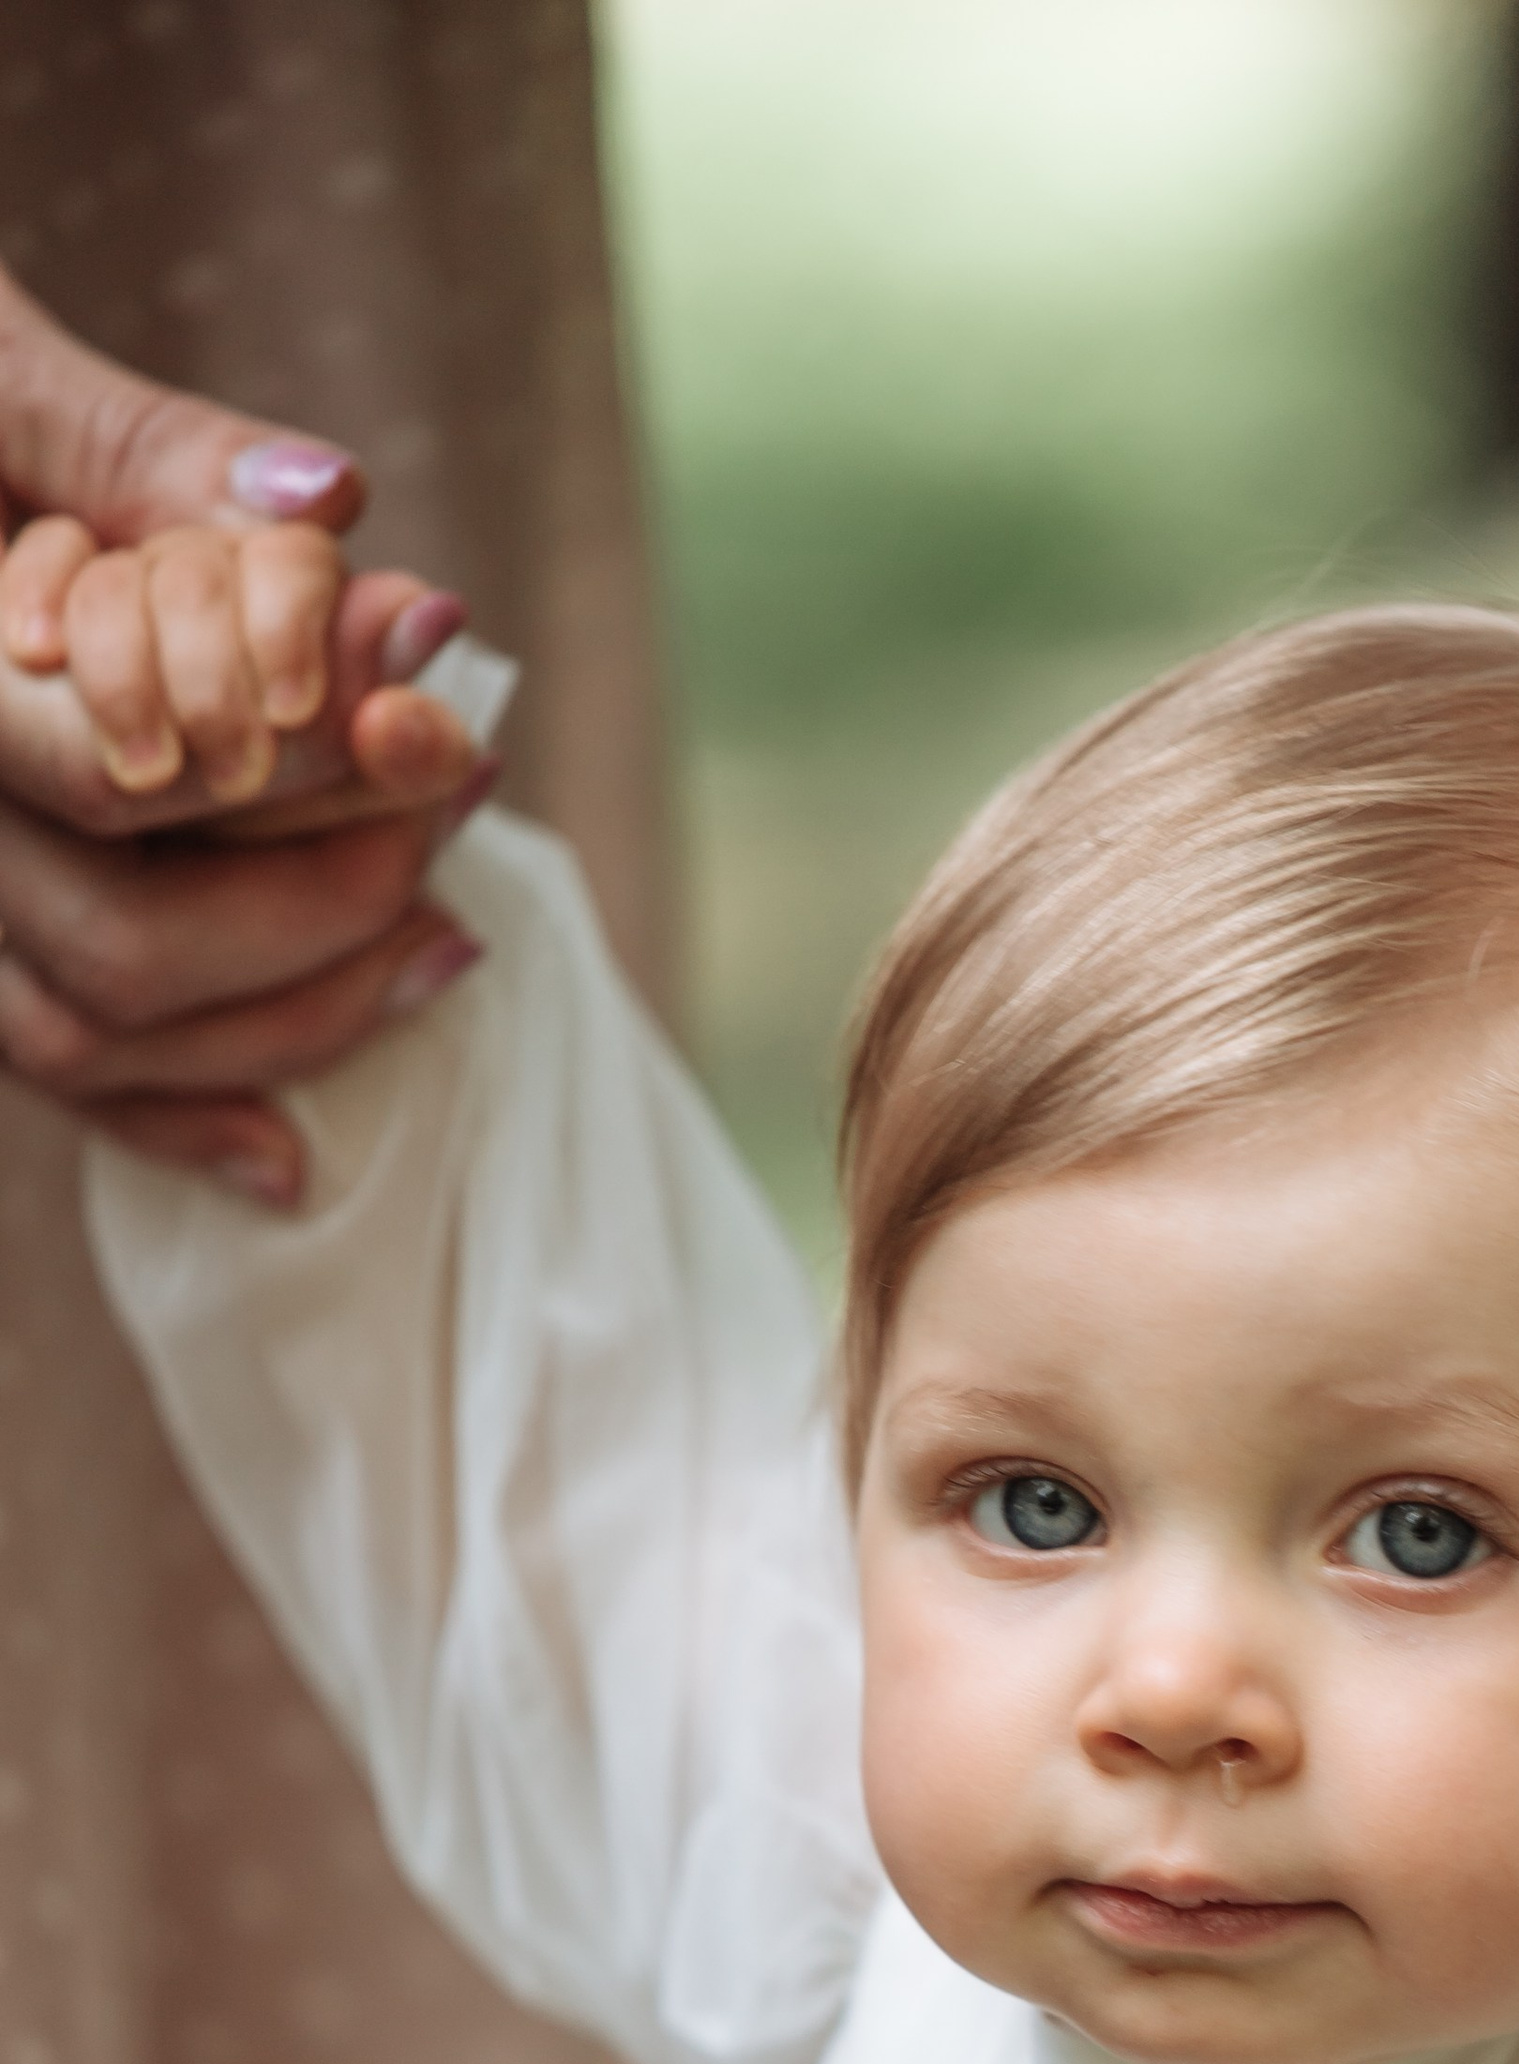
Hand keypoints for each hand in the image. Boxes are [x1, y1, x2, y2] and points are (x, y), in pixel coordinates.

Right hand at [0, 265, 489, 1194]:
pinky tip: (290, 1157)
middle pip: (123, 947)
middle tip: (458, 808)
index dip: (303, 774)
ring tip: (445, 941)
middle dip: (323, 904)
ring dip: (289, 1014)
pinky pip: (53, 1074)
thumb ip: (138, 445)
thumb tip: (329, 504)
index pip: (124, 780)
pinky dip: (176, 1119)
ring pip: (95, 1035)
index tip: (442, 726)